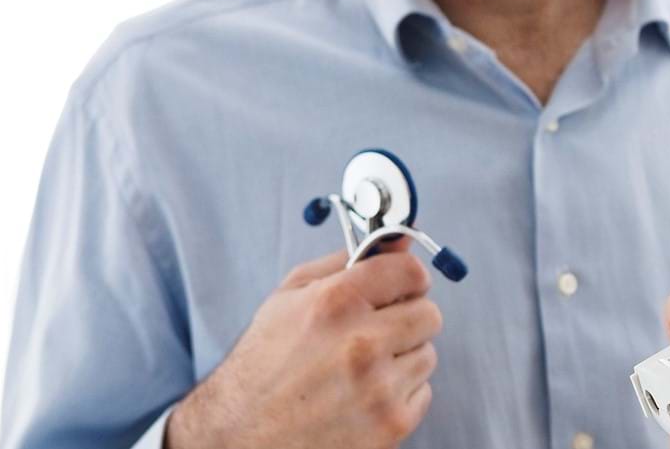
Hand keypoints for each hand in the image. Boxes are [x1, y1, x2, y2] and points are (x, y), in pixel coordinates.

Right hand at [167, 238, 442, 448]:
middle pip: (428, 313)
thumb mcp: (288, 300)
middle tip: (375, 333)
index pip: (410, 271)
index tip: (400, 288)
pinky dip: (399, 395)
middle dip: (406, 320)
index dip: (407, 279)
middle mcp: (361, 344)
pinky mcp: (392, 423)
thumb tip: (398, 240)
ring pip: (427, 355)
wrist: (240, 437)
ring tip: (359, 371)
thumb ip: (344, 263)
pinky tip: (362, 399)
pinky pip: (423, 393)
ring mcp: (379, 388)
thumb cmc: (263, 366)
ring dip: (401, 360)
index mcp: (335, 304)